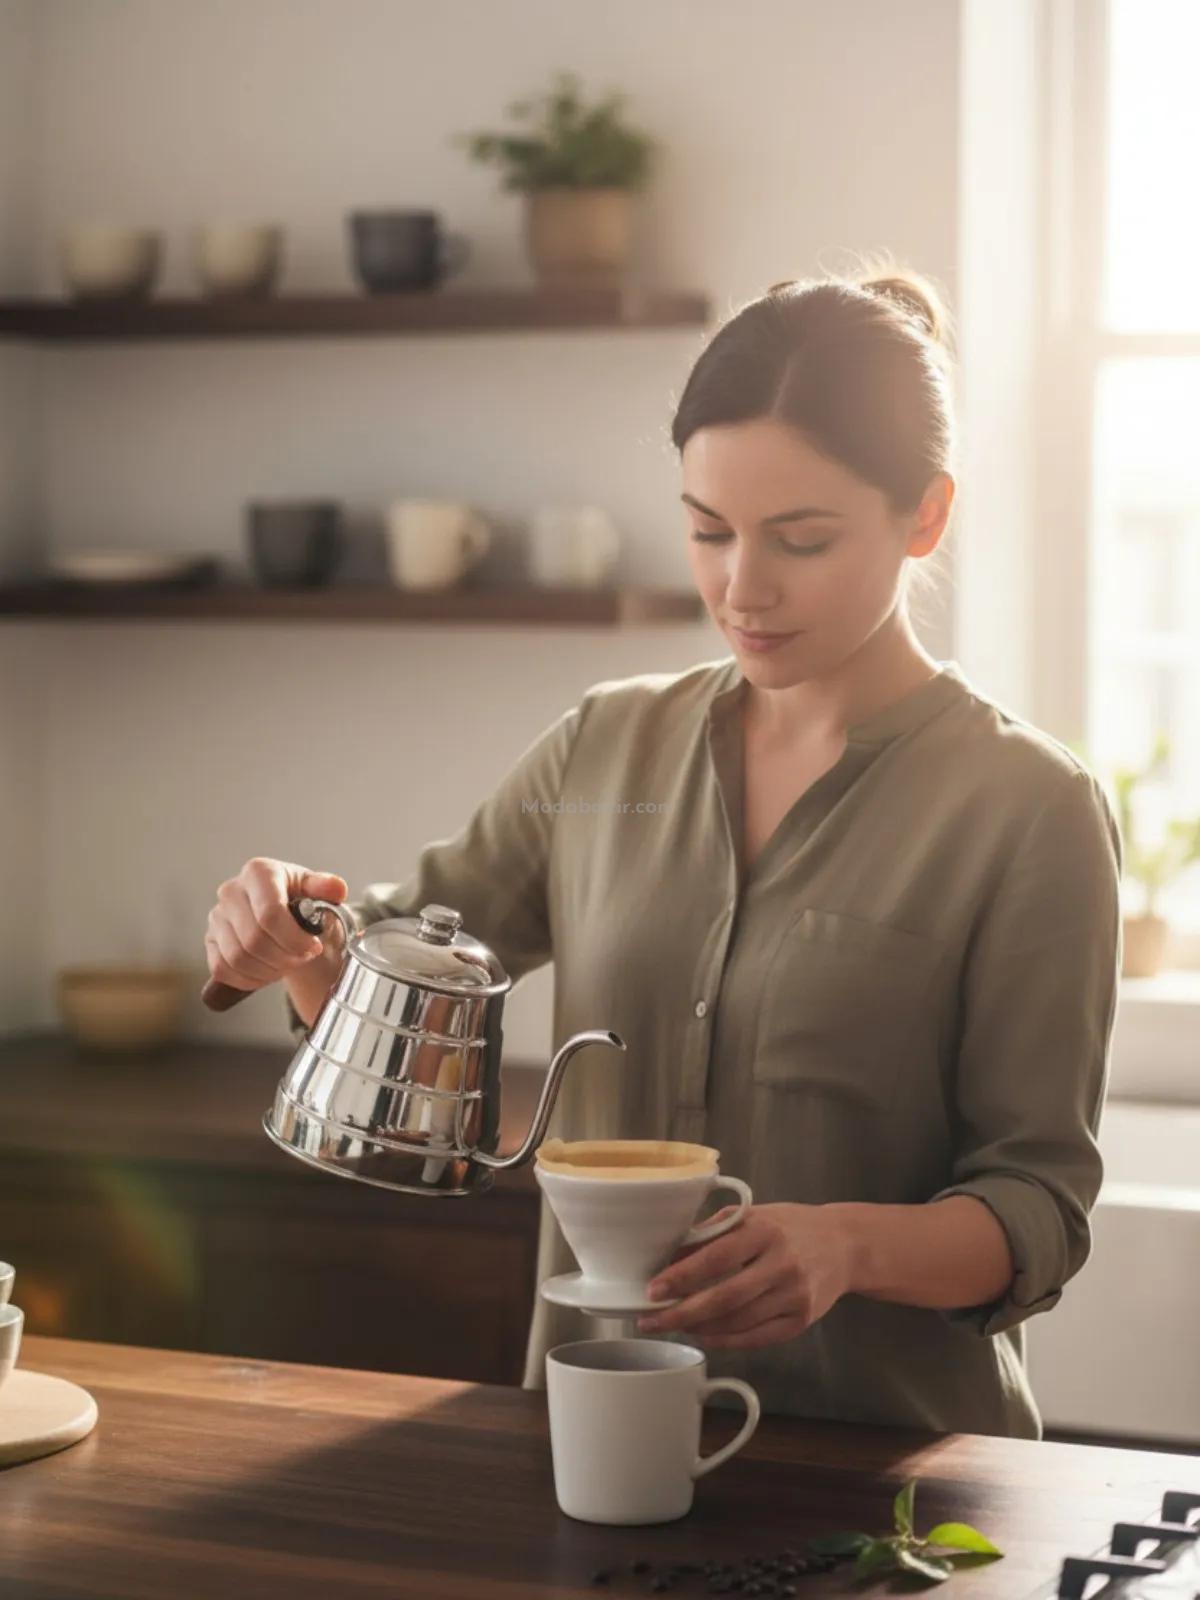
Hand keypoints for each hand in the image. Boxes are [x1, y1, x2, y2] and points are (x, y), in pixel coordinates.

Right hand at [205, 857, 347, 994]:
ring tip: (287, 964)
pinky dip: (250, 978)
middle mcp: (231, 891)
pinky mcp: (209, 940)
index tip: (313, 947)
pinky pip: (224, 969)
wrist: (282, 912)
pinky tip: (268, 971)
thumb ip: (327, 888)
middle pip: (254, 939)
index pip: (270, 914)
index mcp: (258, 872)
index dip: (294, 939)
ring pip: (238, 958)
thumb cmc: (300, 899)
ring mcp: (216, 916)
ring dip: (269, 970)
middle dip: (284, 957)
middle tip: (302, 958)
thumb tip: (337, 889)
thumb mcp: (316, 890)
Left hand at [635, 1203, 855, 1351]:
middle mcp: (782, 1263)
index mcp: (764, 1230)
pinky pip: (756, 1338)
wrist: (843, 1245)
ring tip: (674, 1325)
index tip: (653, 1289)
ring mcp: (794, 1295)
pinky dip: (726, 1341)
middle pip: (725, 1297)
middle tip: (652, 1320)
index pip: (716, 1257)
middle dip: (682, 1312)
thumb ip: (713, 1233)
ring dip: (700, 1328)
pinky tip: (705, 1336)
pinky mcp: (801, 1320)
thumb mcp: (753, 1216)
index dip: (682, 1276)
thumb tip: (669, 1257)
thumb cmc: (789, 1227)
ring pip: (738, 1322)